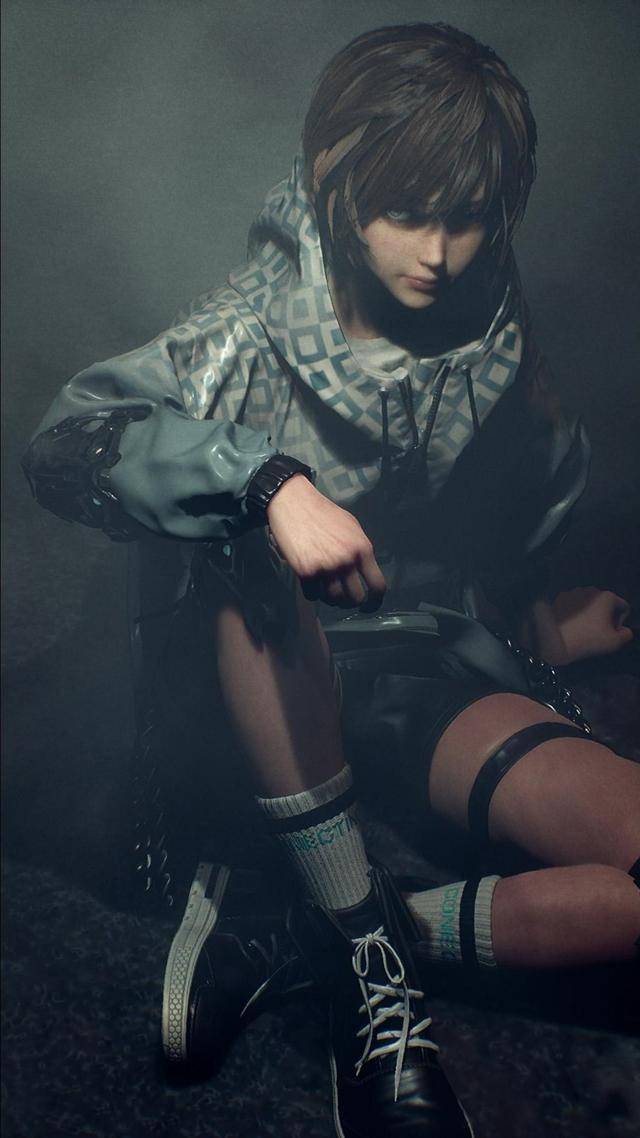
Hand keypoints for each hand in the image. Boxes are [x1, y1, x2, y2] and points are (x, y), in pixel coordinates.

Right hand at [266, 475, 385, 609]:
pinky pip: (313, 596)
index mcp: (363, 549)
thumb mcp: (352, 527)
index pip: (378, 586)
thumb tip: (364, 573)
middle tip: (344, 599)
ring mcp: (326, 568)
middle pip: (355, 598)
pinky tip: (312, 584)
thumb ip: (360, 550)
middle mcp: (347, 561)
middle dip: (351, 603)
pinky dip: (313, 594)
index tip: (368, 607)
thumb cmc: (324, 514)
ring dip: (331, 599)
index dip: (375, 602)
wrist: (294, 504)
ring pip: (334, 600)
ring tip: (327, 589)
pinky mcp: (306, 572)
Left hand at [521, 588, 632, 664]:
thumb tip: (624, 630)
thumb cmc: (588, 640)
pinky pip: (573, 604)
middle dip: (605, 615)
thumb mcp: (614, 642)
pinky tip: (570, 624)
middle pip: (605, 603)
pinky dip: (575, 612)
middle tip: (597, 631)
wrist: (555, 640)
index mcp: (607, 596)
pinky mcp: (559, 597)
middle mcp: (591, 589)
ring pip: (588, 603)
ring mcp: (573, 592)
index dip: (621, 621)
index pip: (623, 606)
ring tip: (582, 628)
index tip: (611, 632)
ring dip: (589, 613)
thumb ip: (626, 634)